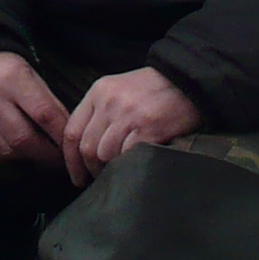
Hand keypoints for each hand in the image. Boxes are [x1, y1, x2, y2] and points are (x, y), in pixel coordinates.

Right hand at [0, 50, 68, 170]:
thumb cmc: (3, 71)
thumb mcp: (30, 76)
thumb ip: (47, 104)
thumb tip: (66, 137)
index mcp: (13, 77)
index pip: (45, 115)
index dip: (61, 136)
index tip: (69, 147)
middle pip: (24, 139)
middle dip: (46, 154)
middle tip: (55, 158)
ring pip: (5, 151)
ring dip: (24, 157)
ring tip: (32, 151)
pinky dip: (1, 158)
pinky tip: (8, 149)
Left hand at [62, 67, 204, 186]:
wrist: (187, 81)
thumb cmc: (153, 89)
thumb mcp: (118, 90)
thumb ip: (99, 113)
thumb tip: (85, 148)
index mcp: (98, 92)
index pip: (72, 131)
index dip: (71, 160)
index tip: (77, 175)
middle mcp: (109, 102)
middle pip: (87, 147)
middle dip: (91, 169)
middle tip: (99, 178)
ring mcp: (128, 115)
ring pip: (105, 154)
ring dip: (110, 168)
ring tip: (119, 171)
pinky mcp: (148, 127)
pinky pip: (127, 155)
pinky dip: (129, 164)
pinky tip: (135, 164)